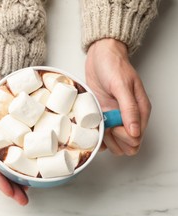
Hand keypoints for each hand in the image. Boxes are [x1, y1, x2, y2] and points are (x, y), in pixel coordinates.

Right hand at [0, 73, 28, 204]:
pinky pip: (16, 152)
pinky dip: (21, 164)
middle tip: (23, 200)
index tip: (11, 194)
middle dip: (10, 187)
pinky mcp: (11, 133)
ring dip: (16, 180)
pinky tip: (29, 172)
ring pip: (7, 164)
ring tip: (27, 192)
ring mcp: (0, 139)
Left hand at [85, 39, 151, 155]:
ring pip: (113, 142)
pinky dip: (96, 134)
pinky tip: (90, 127)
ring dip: (104, 139)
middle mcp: (128, 117)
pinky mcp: (102, 115)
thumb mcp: (121, 85)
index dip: (123, 137)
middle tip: (104, 126)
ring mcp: (114, 117)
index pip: (136, 139)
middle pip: (126, 145)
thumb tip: (134, 131)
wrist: (100, 55)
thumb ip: (129, 108)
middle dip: (114, 140)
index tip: (113, 126)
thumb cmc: (113, 65)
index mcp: (140, 111)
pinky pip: (101, 134)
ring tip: (96, 125)